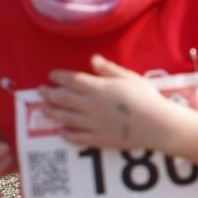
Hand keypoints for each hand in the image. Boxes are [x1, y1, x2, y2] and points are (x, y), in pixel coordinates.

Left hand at [40, 56, 177, 150]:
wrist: (157, 124)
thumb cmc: (147, 97)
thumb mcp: (130, 78)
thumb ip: (109, 69)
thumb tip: (92, 59)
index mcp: (98, 88)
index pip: (72, 80)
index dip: (59, 77)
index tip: (51, 75)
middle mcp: (90, 105)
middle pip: (64, 98)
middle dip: (49, 93)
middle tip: (40, 91)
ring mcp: (92, 123)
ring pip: (65, 117)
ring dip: (52, 112)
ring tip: (44, 109)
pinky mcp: (97, 139)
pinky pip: (77, 137)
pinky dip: (67, 134)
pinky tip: (61, 132)